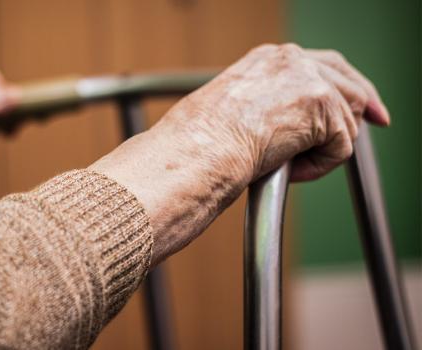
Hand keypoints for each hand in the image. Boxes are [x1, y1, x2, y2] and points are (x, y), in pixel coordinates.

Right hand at [166, 43, 388, 182]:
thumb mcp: (237, 107)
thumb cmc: (204, 138)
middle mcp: (292, 59)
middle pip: (348, 83)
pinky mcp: (321, 106)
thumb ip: (271, 103)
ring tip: (289, 164)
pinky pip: (340, 147)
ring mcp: (308, 79)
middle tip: (377, 121)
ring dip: (324, 148)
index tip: (362, 104)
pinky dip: (320, 166)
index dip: (346, 86)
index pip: (323, 65)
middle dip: (364, 106)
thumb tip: (292, 123)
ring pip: (346, 119)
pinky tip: (291, 169)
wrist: (201, 148)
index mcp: (271, 59)